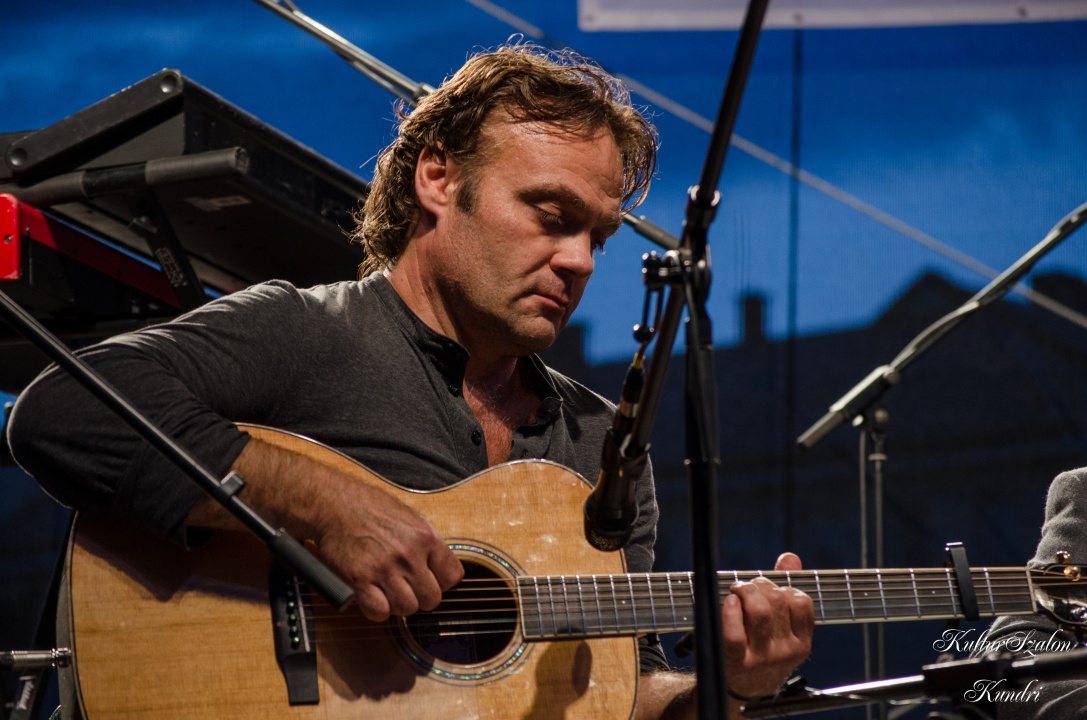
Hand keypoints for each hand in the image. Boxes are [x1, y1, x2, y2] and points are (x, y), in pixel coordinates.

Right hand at [313, 480, 464, 621]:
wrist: (335, 504)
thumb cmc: (370, 508)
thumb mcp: (410, 519)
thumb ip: (427, 545)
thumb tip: (440, 571)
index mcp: (425, 537)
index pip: (453, 576)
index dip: (441, 582)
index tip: (430, 579)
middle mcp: (408, 554)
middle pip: (432, 599)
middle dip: (420, 596)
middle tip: (406, 587)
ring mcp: (384, 568)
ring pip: (407, 609)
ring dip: (398, 604)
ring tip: (388, 590)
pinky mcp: (359, 580)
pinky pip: (379, 612)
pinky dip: (377, 610)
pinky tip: (372, 596)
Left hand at [721, 552, 812, 698]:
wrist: (740, 691)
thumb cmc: (760, 649)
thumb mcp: (780, 628)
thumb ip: (785, 591)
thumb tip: (790, 558)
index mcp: (801, 642)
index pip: (801, 602)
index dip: (782, 586)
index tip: (769, 589)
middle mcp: (785, 651)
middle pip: (776, 601)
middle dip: (758, 584)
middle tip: (745, 587)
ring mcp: (761, 658)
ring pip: (759, 611)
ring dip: (744, 591)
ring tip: (735, 591)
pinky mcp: (736, 662)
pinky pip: (734, 633)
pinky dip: (729, 611)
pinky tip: (728, 603)